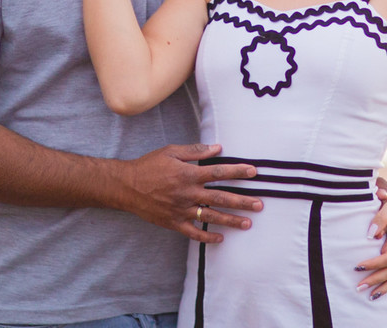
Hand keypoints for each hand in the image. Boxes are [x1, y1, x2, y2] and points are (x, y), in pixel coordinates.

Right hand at [118, 143, 262, 243]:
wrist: (127, 186)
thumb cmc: (149, 166)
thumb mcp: (170, 152)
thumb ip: (195, 151)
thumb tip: (217, 148)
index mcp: (188, 174)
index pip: (219, 172)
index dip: (238, 172)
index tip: (254, 172)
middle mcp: (188, 193)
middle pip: (221, 197)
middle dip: (242, 201)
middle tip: (260, 204)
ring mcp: (181, 210)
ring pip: (211, 217)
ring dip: (231, 220)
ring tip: (248, 223)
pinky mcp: (174, 223)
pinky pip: (194, 233)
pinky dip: (208, 237)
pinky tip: (220, 238)